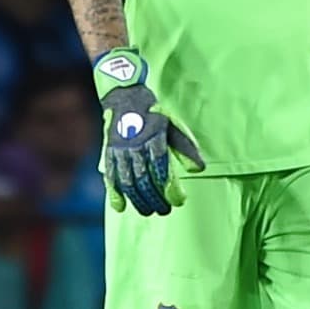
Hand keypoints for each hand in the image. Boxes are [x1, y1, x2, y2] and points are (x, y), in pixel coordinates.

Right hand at [93, 48, 205, 215]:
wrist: (125, 97)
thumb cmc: (154, 114)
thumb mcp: (174, 126)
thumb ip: (186, 149)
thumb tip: (199, 170)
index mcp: (155, 138)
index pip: (162, 168)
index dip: (170, 187)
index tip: (179, 200)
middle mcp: (136, 145)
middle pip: (144, 179)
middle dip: (155, 198)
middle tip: (164, 210)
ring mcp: (120, 150)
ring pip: (128, 181)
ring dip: (138, 199)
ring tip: (148, 211)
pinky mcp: (109, 152)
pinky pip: (111, 175)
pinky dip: (114, 192)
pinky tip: (120, 206)